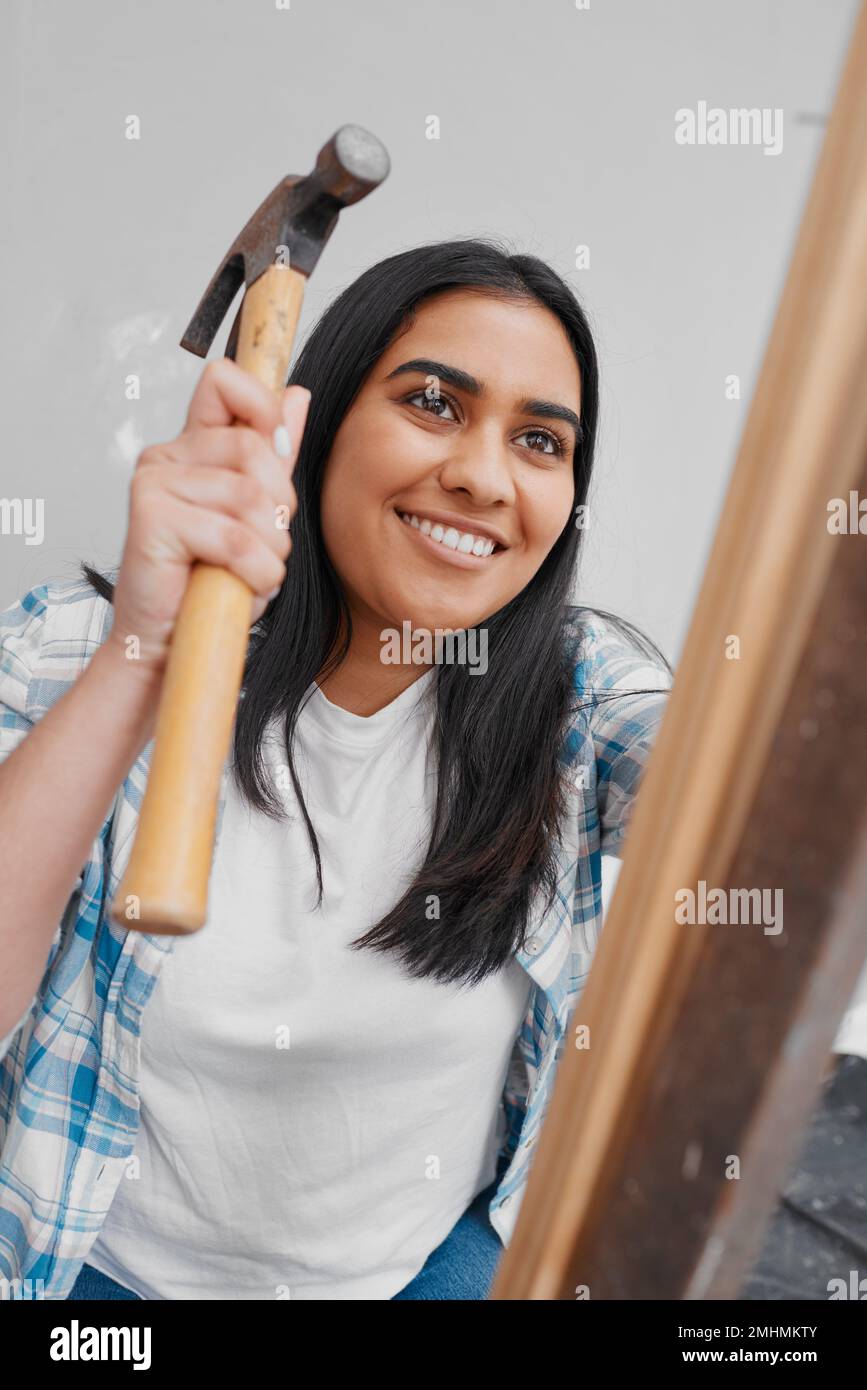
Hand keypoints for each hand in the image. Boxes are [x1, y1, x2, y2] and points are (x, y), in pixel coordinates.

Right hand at [105, 357, 309, 679]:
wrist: (168, 641)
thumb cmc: (210, 583)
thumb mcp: (256, 516)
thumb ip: (273, 457)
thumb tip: (296, 395)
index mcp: (192, 447)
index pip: (224, 381)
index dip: (262, 405)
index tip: (279, 449)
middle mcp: (166, 456)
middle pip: (253, 449)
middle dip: (280, 507)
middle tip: (267, 545)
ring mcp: (153, 483)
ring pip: (248, 497)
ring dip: (269, 548)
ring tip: (254, 571)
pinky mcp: (150, 519)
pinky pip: (232, 537)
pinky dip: (255, 570)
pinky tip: (244, 586)